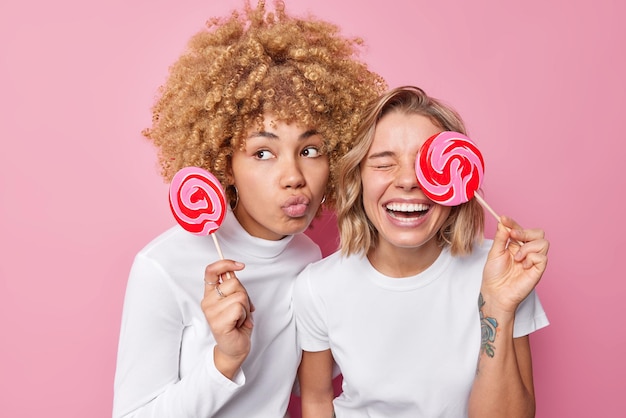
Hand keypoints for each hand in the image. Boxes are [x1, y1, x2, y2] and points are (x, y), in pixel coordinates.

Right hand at [201, 259, 254, 377]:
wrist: (235, 348)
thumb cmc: (237, 324)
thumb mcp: (236, 300)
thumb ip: (233, 286)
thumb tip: (235, 270)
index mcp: (210, 294)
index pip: (211, 271)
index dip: (225, 264)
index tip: (240, 265)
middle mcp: (207, 302)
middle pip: (234, 282)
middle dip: (245, 295)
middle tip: (242, 309)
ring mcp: (211, 312)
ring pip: (239, 296)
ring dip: (246, 308)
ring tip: (240, 318)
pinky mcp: (217, 322)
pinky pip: (239, 308)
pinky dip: (245, 316)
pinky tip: (239, 324)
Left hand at [481, 216, 548, 313]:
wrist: (495, 293)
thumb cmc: (494, 275)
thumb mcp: (494, 253)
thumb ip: (500, 238)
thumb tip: (503, 223)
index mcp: (515, 245)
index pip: (519, 229)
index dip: (512, 223)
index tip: (503, 219)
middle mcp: (527, 251)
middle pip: (538, 233)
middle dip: (525, 232)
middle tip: (513, 236)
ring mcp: (534, 260)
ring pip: (543, 242)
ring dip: (528, 247)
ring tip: (517, 257)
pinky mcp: (538, 270)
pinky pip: (542, 257)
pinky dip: (531, 258)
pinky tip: (523, 265)